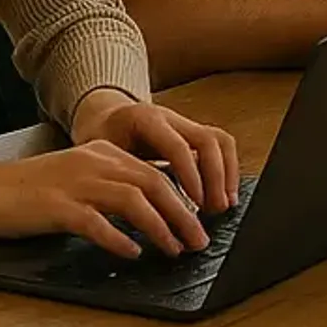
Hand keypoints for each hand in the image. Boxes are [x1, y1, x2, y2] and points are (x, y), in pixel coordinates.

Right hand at [0, 141, 215, 259]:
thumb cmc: (32, 192)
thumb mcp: (78, 178)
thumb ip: (111, 187)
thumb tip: (151, 212)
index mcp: (103, 152)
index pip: (155, 170)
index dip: (183, 195)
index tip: (200, 219)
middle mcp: (94, 162)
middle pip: (152, 183)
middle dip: (182, 213)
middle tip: (199, 241)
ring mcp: (75, 183)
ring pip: (132, 200)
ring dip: (160, 227)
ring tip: (175, 250)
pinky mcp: (55, 207)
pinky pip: (95, 222)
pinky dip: (118, 238)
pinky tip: (132, 254)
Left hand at [68, 91, 240, 214]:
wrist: (105, 117)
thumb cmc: (100, 138)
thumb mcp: (100, 154)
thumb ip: (120, 174)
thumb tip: (137, 207)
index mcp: (146, 119)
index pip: (178, 147)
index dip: (191, 177)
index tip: (196, 205)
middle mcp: (171, 117)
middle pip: (207, 140)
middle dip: (216, 177)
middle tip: (216, 210)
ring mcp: (185, 123)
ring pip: (219, 140)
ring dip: (226, 173)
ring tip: (225, 205)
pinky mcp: (192, 133)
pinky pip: (219, 145)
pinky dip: (226, 169)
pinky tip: (224, 194)